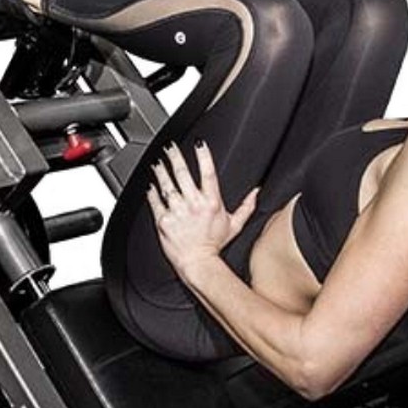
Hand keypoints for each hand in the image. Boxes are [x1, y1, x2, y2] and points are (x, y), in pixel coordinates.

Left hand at [146, 141, 260, 275]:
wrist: (197, 264)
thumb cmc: (214, 245)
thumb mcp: (234, 225)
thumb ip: (246, 206)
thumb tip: (256, 192)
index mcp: (211, 202)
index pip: (208, 173)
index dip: (203, 155)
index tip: (199, 143)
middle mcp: (193, 204)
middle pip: (183, 173)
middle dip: (175, 157)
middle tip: (170, 147)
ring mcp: (177, 212)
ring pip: (166, 185)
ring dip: (161, 171)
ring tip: (157, 162)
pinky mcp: (163, 221)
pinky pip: (155, 202)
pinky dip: (152, 192)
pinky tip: (151, 185)